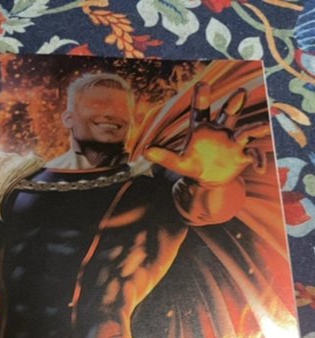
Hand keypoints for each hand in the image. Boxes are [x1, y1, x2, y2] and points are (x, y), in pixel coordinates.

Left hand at [144, 83, 269, 187]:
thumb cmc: (193, 165)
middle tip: (240, 92)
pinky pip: (254, 154)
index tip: (202, 84)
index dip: (202, 98)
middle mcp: (220, 130)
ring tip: (263, 127)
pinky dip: (258, 159)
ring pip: (246, 130)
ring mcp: (233, 141)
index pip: (202, 111)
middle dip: (234, 104)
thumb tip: (146, 152)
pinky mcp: (242, 155)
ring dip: (255, 128)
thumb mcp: (178, 163)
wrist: (209, 179)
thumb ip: (164, 157)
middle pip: (228, 114)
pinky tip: (260, 169)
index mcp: (203, 128)